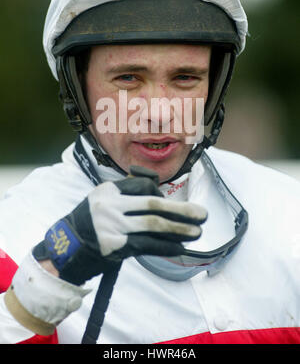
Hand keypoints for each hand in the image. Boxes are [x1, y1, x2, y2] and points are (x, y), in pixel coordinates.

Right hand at [33, 175, 206, 284]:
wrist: (66, 247)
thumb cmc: (90, 221)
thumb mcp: (103, 198)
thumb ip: (127, 190)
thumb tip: (157, 185)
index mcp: (109, 189)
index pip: (144, 186)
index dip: (161, 195)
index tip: (170, 204)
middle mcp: (111, 205)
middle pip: (154, 204)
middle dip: (181, 210)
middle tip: (203, 214)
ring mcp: (113, 226)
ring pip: (153, 225)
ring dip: (179, 229)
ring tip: (198, 232)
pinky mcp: (115, 246)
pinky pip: (146, 245)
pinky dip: (165, 246)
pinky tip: (180, 247)